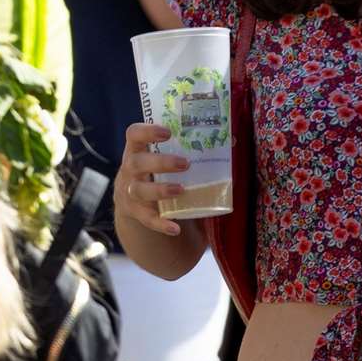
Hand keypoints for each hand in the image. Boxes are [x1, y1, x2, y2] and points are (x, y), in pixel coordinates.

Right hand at [114, 122, 190, 236]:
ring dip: (160, 190)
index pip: (133, 134)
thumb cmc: (156, 173)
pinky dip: (160, 224)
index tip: (167, 132)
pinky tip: (175, 228)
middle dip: (160, 162)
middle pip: (136, 162)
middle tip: (185, 163)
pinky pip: (146, 219)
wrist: (135, 202)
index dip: (147, 131)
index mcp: (136, 150)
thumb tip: (232, 141)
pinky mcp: (136, 213)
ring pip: (139, 190)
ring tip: (181, 190)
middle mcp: (129, 170)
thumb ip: (189, 151)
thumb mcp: (163, 160)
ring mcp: (129, 191)